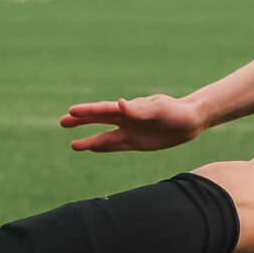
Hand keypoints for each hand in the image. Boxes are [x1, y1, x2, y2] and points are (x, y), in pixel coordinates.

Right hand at [61, 94, 204, 152]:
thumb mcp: (158, 109)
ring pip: (105, 136)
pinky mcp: (137, 143)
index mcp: (130, 108)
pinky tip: (92, 148)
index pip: (104, 110)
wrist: (191, 120)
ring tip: (73, 144)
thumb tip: (119, 104)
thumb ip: (139, 109)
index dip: (87, 111)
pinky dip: (103, 147)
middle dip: (81, 121)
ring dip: (89, 140)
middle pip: (99, 120)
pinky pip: (116, 146)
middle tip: (62, 122)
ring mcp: (130, 131)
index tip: (71, 111)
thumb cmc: (176, 110)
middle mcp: (126, 119)